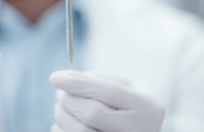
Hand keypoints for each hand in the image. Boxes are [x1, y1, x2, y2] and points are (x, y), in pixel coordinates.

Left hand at [50, 70, 164, 131]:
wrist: (138, 131)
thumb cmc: (129, 108)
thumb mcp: (124, 89)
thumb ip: (99, 81)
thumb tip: (67, 78)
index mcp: (147, 108)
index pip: (108, 91)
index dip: (79, 83)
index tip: (55, 77)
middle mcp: (139, 130)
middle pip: (92, 113)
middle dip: (69, 100)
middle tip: (59, 94)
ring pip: (81, 131)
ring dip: (63, 116)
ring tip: (60, 107)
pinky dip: (62, 131)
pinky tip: (61, 124)